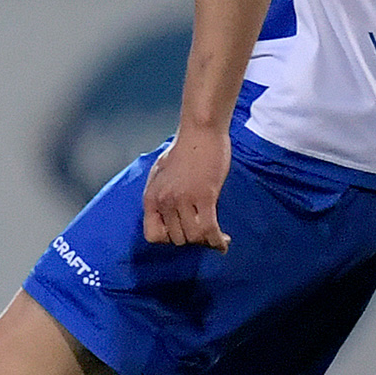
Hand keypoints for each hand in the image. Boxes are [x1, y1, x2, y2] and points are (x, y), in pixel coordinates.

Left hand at [141, 127, 233, 249]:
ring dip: (206, 241)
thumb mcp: (161, 174)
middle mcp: (164, 201)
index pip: (153, 235)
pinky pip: (209, 229)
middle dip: (193, 240)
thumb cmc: (182, 150)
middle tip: (206, 233)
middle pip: (177, 239)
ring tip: (216, 236)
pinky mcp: (204, 197)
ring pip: (194, 238)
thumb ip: (163, 196)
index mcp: (151, 197)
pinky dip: (218, 240)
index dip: (169, 240)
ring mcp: (183, 200)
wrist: (199, 133)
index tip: (183, 234)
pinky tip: (224, 242)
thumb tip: (170, 217)